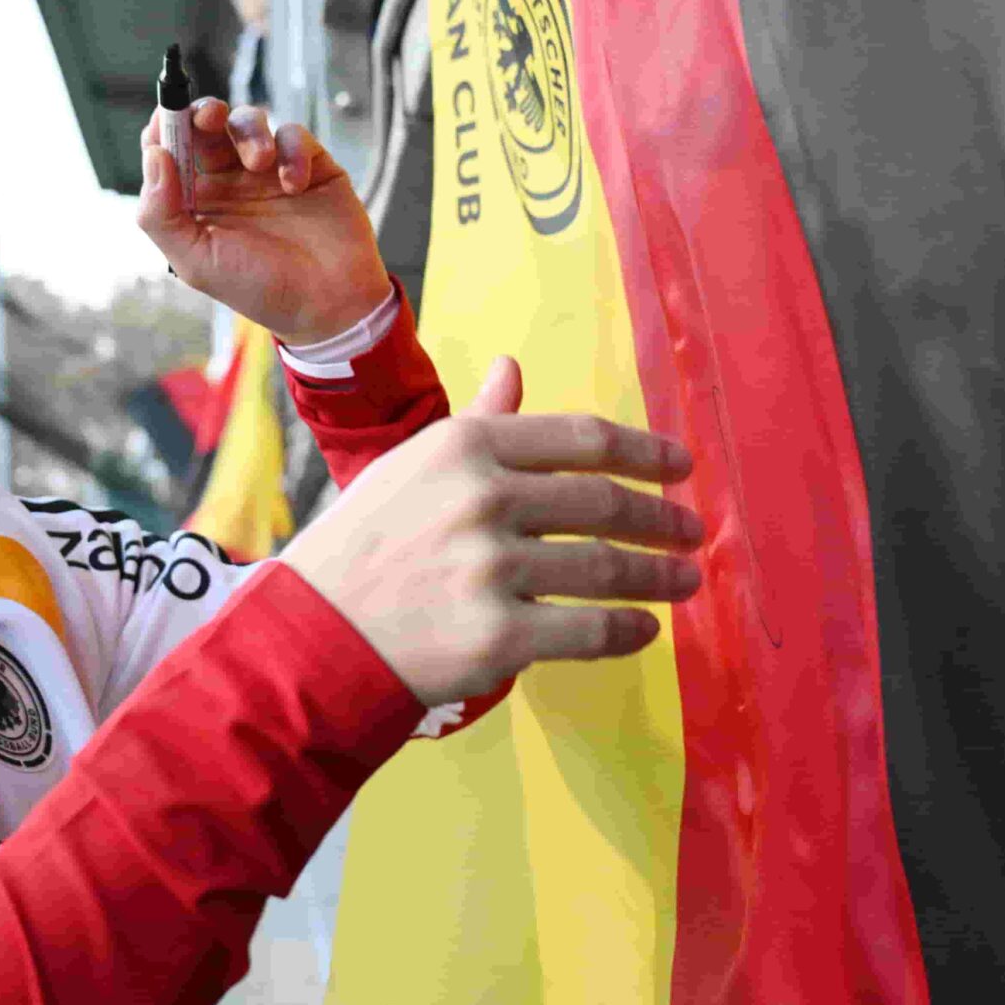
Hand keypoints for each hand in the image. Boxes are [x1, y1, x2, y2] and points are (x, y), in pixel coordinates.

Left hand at [137, 99, 394, 345]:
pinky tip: (295, 184)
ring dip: (249, 132)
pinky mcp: (308, 165)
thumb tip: (154, 156)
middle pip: (205, 125)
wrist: (329, 304)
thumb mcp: (197, 261)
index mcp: (196, 201)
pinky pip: (293, 135)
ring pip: (248, 122)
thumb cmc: (259, 288)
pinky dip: (292, 152)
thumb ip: (163, 213)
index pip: (168, 150)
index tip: (167, 117)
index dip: (164, 127)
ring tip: (261, 163)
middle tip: (210, 117)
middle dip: (203, 112)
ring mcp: (268, 171)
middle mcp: (228, 181)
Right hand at [279, 358, 703, 705]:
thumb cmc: (365, 545)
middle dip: (659, 518)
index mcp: (465, 447)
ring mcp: (490, 570)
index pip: (581, 439)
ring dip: (658, 577)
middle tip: (691, 531)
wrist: (314, 634)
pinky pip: (586, 631)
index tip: (681, 467)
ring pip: (604, 570)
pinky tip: (646, 630)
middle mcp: (482, 500)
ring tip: (685, 581)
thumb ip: (476, 420)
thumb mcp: (412, 465)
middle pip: (602, 503)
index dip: (644, 452)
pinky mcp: (497, 637)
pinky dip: (627, 631)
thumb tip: (513, 367)